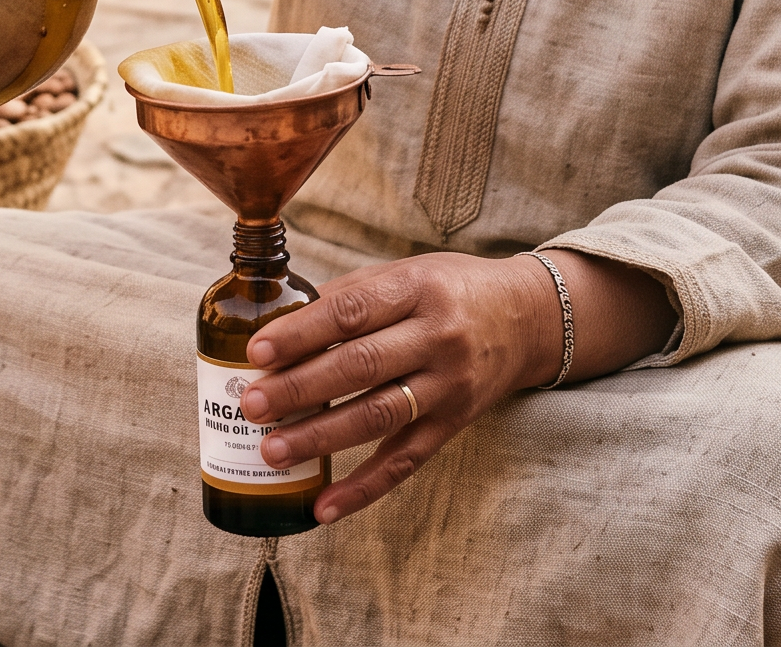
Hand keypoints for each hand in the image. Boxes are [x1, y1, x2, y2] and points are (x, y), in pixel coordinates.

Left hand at [234, 253, 561, 524]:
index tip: (257, 352)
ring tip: (272, 450)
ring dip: (321, 438)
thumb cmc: (450, 290)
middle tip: (252, 404)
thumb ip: (349, 296)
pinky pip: (405, 461)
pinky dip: (363, 488)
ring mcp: (449, 385)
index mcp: (418, 289)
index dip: (302, 333)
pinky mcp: (453, 424)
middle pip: (362, 366)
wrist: (527, 318)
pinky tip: (324, 507)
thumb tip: (279, 324)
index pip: (352, 311)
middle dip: (301, 388)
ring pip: (379, 417)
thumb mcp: (407, 273)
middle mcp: (438, 338)